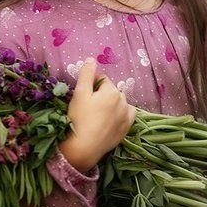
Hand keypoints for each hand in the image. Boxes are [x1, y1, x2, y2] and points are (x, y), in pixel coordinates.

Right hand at [59, 57, 135, 171]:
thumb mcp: (79, 94)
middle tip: (88, 107)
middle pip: (111, 91)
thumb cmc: (79, 118)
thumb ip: (86, 74)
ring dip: (112, 104)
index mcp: (112, 91)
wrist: (84, 148)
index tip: (83, 95)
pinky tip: (110, 119)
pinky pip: (127, 115)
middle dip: (102, 95)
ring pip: (120, 103)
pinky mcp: (126, 129)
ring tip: (98, 115)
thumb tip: (91, 59)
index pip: (102, 80)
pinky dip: (121, 114)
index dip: (92, 85)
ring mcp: (126, 116)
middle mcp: (123, 101)